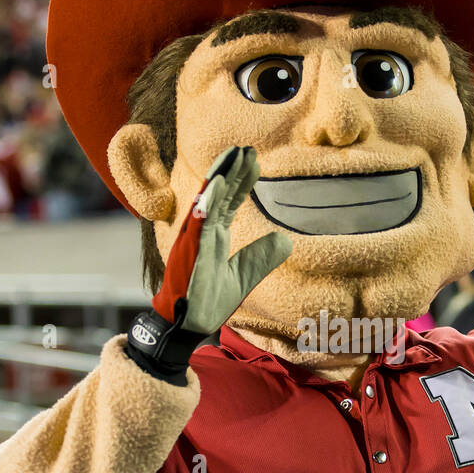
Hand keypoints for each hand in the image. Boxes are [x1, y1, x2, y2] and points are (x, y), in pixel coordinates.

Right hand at [127, 146, 291, 379]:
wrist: (188, 324)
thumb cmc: (208, 301)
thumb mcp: (244, 276)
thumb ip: (262, 257)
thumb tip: (285, 240)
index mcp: (214, 236)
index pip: (229, 202)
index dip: (241, 181)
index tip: (255, 161)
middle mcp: (202, 232)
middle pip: (220, 195)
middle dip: (233, 170)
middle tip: (247, 147)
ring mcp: (194, 240)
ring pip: (207, 201)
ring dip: (220, 176)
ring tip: (233, 154)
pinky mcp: (189, 250)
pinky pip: (198, 222)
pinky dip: (206, 202)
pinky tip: (216, 183)